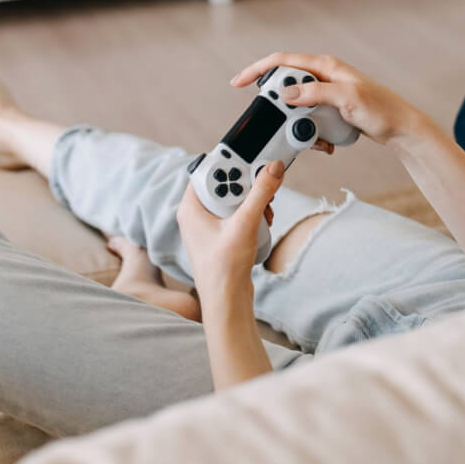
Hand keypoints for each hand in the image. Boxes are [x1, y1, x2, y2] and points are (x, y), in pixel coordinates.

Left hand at [178, 159, 283, 305]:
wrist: (226, 301)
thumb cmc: (224, 267)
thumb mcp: (245, 223)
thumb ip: (260, 193)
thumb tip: (273, 168)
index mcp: (190, 208)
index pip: (207, 171)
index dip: (229, 165)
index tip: (250, 162)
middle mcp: (196, 215)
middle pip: (224, 184)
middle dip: (247, 186)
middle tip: (262, 188)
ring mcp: (209, 227)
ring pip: (233, 200)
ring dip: (253, 201)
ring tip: (265, 210)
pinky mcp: (221, 236)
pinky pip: (237, 214)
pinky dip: (252, 214)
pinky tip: (263, 222)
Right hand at [231, 53, 427, 146]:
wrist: (402, 128)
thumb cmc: (382, 110)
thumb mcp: (347, 99)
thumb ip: (316, 93)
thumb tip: (285, 93)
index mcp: (326, 66)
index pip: (283, 61)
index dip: (257, 70)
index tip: (238, 83)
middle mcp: (325, 75)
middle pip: (287, 86)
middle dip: (282, 109)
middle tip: (288, 126)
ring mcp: (328, 92)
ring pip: (297, 107)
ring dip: (299, 126)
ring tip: (317, 139)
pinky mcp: (332, 108)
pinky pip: (310, 119)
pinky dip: (312, 133)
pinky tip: (327, 143)